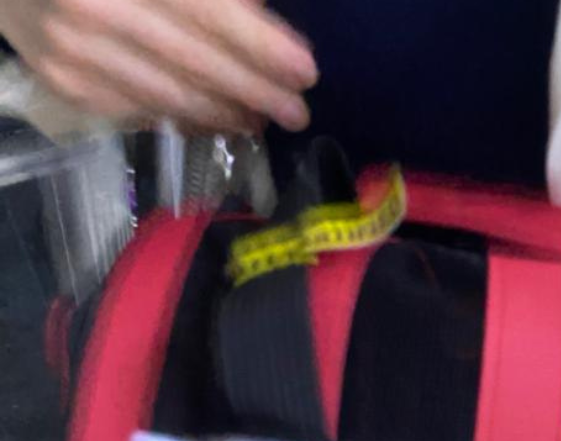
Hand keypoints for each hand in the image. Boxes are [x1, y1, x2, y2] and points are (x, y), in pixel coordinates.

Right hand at [0, 0, 317, 133]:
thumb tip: (257, 14)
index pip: (208, 11)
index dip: (262, 45)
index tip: (306, 71)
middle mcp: (95, 9)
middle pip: (196, 64)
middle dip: (256, 92)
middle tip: (296, 111)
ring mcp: (75, 52)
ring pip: (171, 97)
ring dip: (226, 114)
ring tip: (262, 120)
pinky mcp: (65, 83)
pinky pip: (141, 112)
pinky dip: (185, 119)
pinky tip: (217, 121)